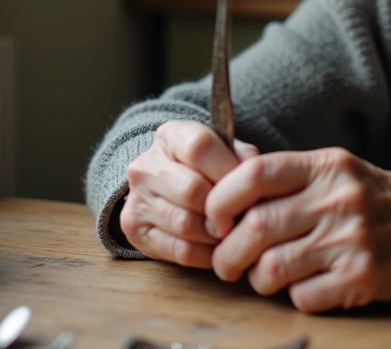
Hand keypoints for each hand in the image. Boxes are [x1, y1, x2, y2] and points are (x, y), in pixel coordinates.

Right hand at [120, 119, 258, 268]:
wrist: (166, 187)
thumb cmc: (206, 167)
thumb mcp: (224, 150)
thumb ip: (242, 156)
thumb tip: (255, 176)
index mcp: (170, 136)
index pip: (200, 147)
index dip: (228, 169)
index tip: (246, 185)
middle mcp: (146, 166)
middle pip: (192, 190)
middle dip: (223, 208)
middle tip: (242, 216)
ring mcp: (137, 200)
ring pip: (185, 224)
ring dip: (216, 234)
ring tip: (231, 232)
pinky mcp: (135, 232)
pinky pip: (180, 250)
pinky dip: (206, 254)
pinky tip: (217, 247)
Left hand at [205, 147, 390, 311]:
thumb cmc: (374, 200)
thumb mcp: (337, 171)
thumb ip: (290, 179)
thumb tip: (226, 201)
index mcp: (326, 166)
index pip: (255, 173)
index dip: (222, 198)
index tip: (215, 218)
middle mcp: (337, 199)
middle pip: (256, 226)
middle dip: (227, 252)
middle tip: (225, 263)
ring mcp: (350, 240)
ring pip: (272, 268)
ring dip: (256, 280)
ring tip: (262, 278)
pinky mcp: (361, 277)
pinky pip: (303, 296)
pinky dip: (293, 297)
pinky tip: (302, 287)